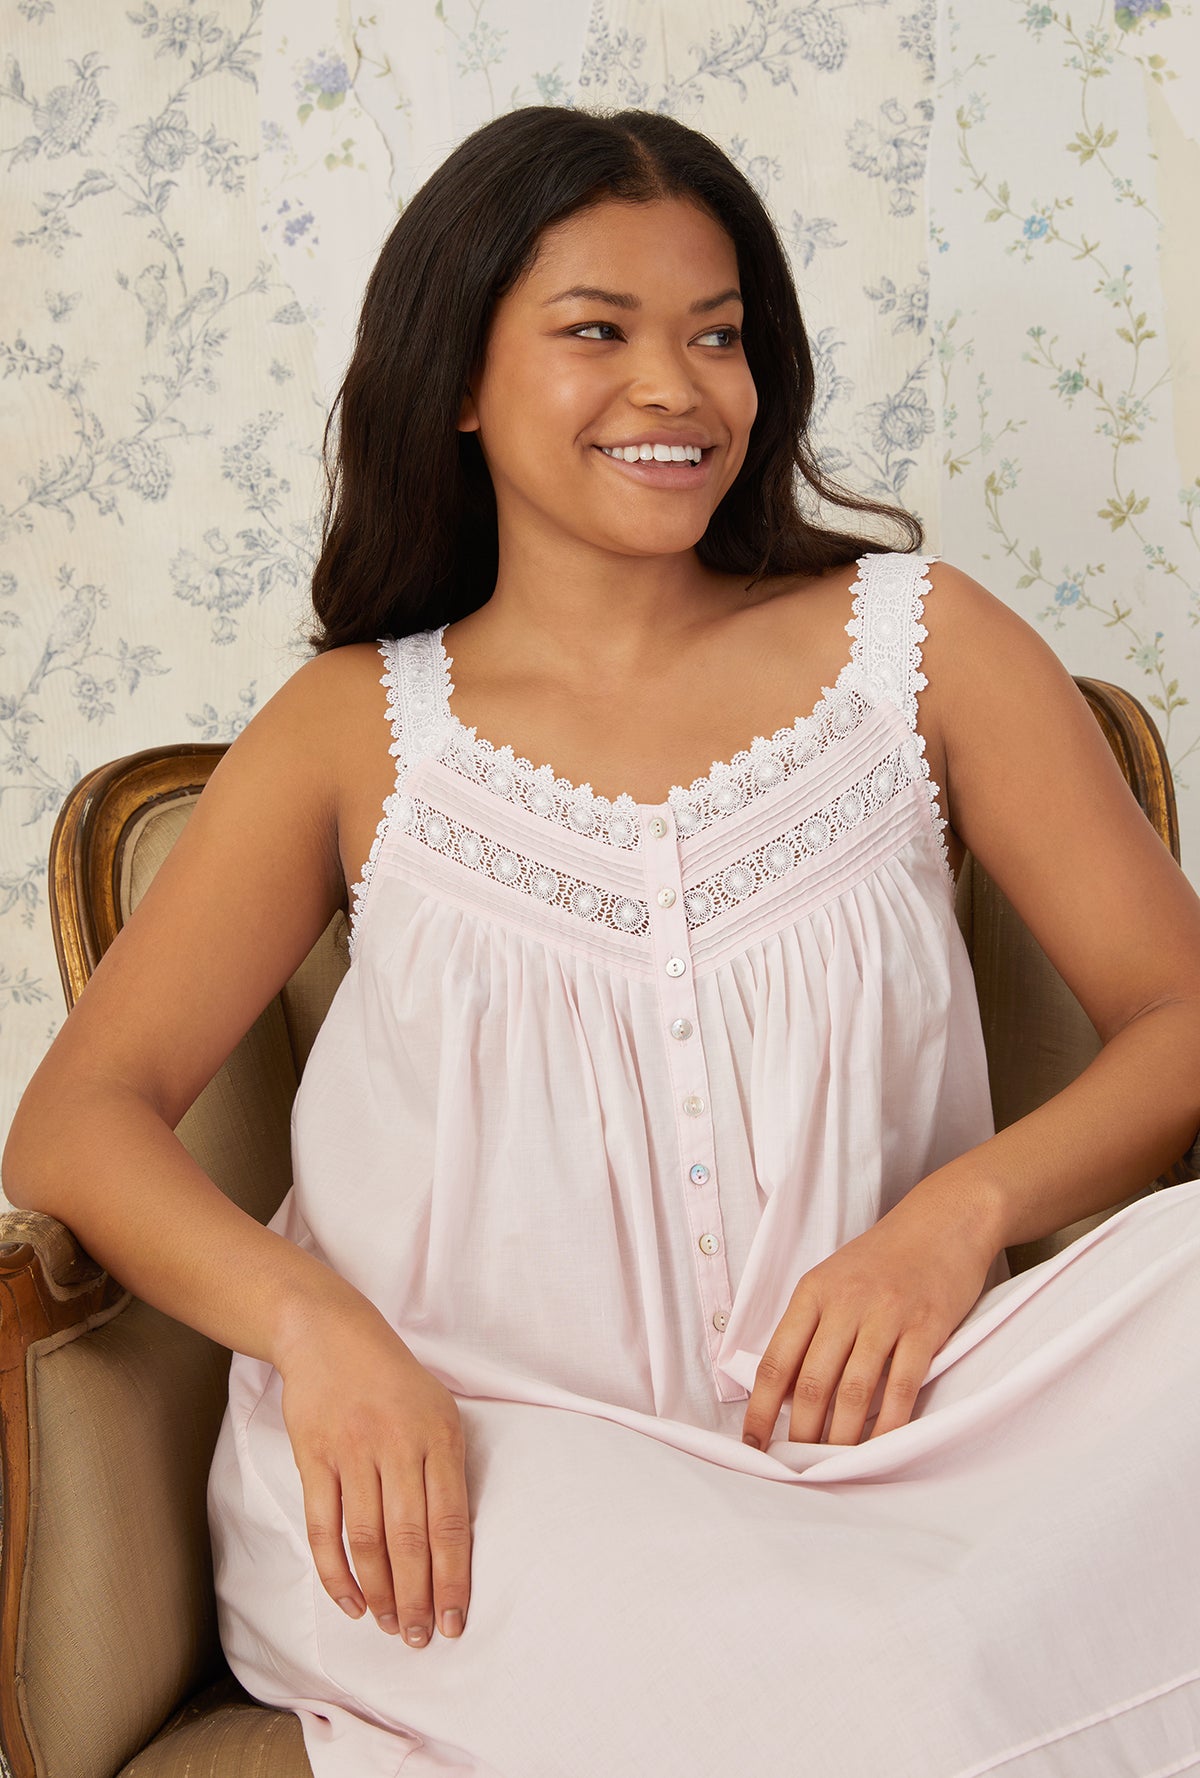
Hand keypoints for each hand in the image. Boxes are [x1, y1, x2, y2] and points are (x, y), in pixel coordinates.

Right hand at [276, 1298, 471, 1647]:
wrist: (330, 1336)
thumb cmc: (394, 1381)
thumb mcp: (438, 1410)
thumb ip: (448, 1468)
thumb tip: (455, 1545)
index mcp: (439, 1435)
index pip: (451, 1522)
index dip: (453, 1577)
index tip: (456, 1620)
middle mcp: (398, 1445)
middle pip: (410, 1539)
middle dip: (417, 1598)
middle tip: (420, 1640)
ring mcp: (353, 1451)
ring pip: (368, 1539)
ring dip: (380, 1592)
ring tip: (390, 1626)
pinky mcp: (314, 1458)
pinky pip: (325, 1527)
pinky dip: (336, 1571)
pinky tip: (350, 1601)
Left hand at [740, 1184, 997, 1449]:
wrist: (943, 1221)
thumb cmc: (884, 1257)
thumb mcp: (833, 1279)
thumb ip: (810, 1326)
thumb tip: (784, 1390)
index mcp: (813, 1292)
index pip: (775, 1361)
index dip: (760, 1410)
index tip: (752, 1444)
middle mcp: (845, 1304)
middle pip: (811, 1383)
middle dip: (800, 1434)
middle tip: (797, 1467)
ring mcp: (887, 1315)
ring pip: (853, 1391)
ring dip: (840, 1437)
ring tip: (833, 1466)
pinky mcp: (926, 1327)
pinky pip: (902, 1386)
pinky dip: (888, 1424)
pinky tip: (880, 1447)